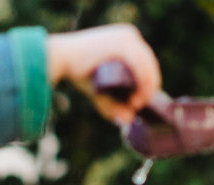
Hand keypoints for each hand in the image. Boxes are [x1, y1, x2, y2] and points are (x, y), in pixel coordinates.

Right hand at [45, 24, 160, 122]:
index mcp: (130, 40)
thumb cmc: (79, 72)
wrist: (61, 57)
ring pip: (149, 68)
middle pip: (151, 67)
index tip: (139, 102)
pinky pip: (141, 66)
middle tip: (136, 106)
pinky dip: (142, 85)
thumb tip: (129, 119)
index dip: (150, 86)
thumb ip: (114, 105)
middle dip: (149, 90)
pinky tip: (135, 98)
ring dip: (146, 90)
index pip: (149, 65)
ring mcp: (128, 38)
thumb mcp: (102, 90)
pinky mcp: (122, 44)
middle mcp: (131, 36)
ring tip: (134, 104)